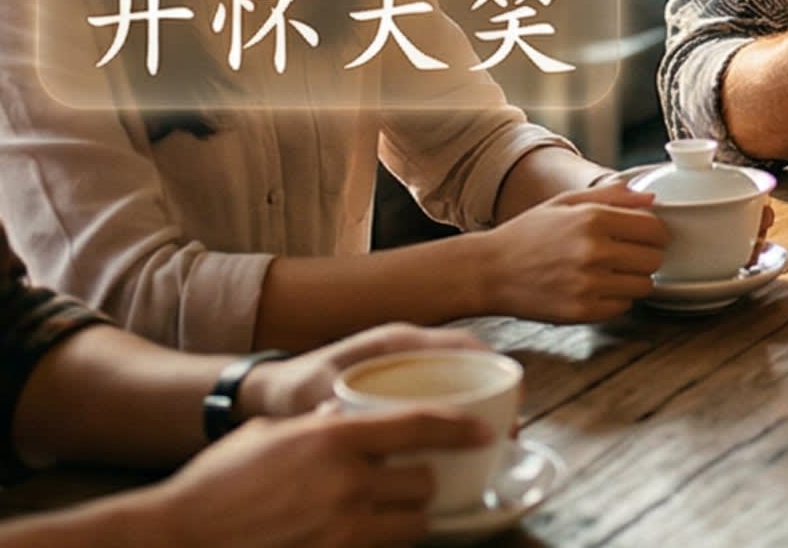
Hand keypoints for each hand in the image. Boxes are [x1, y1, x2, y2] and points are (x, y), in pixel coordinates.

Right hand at [135, 405, 490, 546]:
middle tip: (412, 483)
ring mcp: (341, 529)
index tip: (483, 432)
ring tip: (390, 515)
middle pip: (423, 484)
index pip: (418, 427)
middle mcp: (345, 483)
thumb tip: (347, 421)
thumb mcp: (271, 435)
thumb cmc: (217, 483)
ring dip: (409, 520)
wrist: (179, 535)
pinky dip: (384, 545)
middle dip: (423, 485)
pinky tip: (368, 537)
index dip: (458, 428)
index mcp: (332, 438)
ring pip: (412, 526)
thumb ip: (318, 428)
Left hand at [243, 324, 490, 418]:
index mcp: (396, 340)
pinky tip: (461, 446)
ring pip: (460, 383)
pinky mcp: (404, 391)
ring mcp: (409, 370)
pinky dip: (459, 417)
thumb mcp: (317, 391)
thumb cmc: (296, 385)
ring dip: (480, 408)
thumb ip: (336, 403)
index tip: (513, 392)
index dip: (492, 364)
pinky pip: (444, 398)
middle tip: (509, 429)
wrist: (274, 391)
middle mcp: (410, 351)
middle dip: (495, 392)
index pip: (459, 342)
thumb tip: (355, 420)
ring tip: (494, 441)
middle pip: (469, 363)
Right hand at [475, 183, 670, 323]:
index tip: (646, 236)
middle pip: (654, 259)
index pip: (655, 229)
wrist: (489, 272)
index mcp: (592, 219)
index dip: (656, 232)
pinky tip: (597, 287)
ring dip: (634, 279)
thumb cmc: (526, 234)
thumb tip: (650, 199)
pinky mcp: (582, 312)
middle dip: (646, 255)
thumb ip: (611, 196)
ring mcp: (588, 285)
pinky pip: (624, 306)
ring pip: (644, 285)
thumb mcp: (564, 203)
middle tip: (627, 255)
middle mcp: (594, 252)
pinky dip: (617, 298)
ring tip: (611, 272)